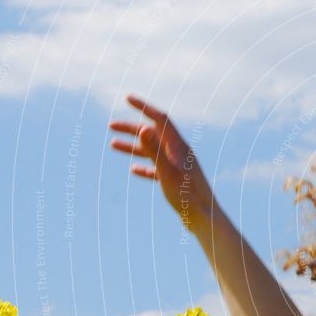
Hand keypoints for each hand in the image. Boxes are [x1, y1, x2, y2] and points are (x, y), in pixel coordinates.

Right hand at [109, 94, 213, 231]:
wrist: (204, 217)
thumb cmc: (187, 196)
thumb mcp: (166, 171)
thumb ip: (154, 150)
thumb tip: (143, 128)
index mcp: (179, 146)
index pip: (160, 119)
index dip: (144, 107)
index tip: (127, 98)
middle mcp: (179, 153)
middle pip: (154, 134)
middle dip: (132, 128)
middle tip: (111, 125)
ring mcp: (179, 167)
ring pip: (153, 152)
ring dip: (133, 146)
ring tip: (112, 145)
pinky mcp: (177, 181)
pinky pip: (157, 169)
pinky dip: (144, 166)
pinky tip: (134, 170)